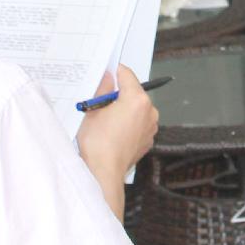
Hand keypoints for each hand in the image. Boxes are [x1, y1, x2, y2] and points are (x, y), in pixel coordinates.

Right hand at [78, 65, 157, 181]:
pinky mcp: (148, 139)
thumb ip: (103, 90)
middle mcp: (149, 111)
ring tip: (106, 119)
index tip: (108, 72)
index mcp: (137, 99)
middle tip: (101, 100)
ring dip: (124, 109)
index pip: (127, 75)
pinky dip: (129, 123)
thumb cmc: (98, 143)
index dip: (115, 72)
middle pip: (134, 92)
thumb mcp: (93, 111)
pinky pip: (138, 124)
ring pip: (137, 109)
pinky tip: (114, 131)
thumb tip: (107, 79)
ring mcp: (151, 127)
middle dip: (119, 94)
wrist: (104, 172)